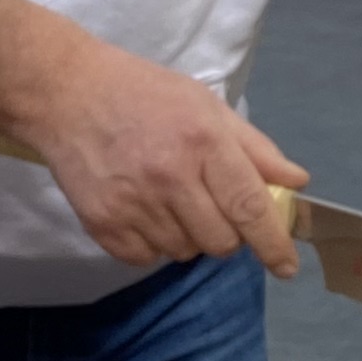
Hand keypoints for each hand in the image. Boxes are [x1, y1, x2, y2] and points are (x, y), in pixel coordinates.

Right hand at [19, 40, 307, 275]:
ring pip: (184, 253)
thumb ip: (254, 148)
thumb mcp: (205, 105)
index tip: (286, 267)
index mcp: (203, 142)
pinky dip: (152, 243)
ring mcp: (134, 204)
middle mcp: (170, 177)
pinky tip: (142, 210)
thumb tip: (295, 182)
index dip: (273, 244)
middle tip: (209, 204)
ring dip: (187, 236)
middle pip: (221, 242)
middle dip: (226, 233)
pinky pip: (146, 258)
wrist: (66, 93)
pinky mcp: (103, 224)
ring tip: (168, 198)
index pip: (250, 207)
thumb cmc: (144, 94)